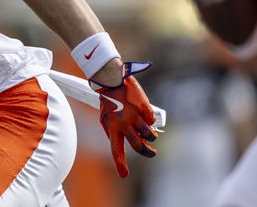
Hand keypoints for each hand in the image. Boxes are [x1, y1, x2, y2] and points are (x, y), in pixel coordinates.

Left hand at [91, 62, 157, 177]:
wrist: (112, 81)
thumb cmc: (108, 101)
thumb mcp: (105, 118)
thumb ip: (113, 131)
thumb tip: (121, 144)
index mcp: (112, 127)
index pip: (116, 149)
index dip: (120, 163)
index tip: (124, 175)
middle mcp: (124, 123)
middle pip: (138, 145)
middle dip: (147, 152)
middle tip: (151, 152)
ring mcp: (135, 116)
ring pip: (149, 135)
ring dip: (151, 137)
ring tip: (150, 135)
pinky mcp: (144, 108)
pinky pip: (151, 120)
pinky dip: (150, 120)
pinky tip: (144, 114)